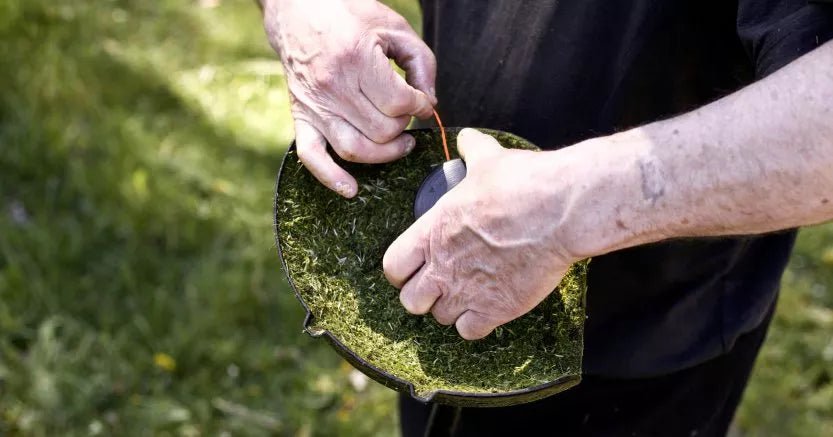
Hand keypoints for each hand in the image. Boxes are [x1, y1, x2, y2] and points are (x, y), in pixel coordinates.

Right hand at [264, 0, 436, 197]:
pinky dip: (331, 178)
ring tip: (400, 144)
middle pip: (381, 130)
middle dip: (404, 126)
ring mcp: (315, 106)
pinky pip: (312, 157)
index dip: (419, 106)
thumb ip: (422, 63)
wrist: (299, 11)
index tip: (422, 101)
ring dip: (384, 154)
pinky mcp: (301, 117)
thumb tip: (430, 104)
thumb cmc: (349, 15)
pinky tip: (352, 189)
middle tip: (407, 113)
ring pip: (355, 150)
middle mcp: (332, 87)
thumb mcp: (394, 26)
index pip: (397, 104)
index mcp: (356, 59)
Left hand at [383, 129, 576, 339]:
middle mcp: (443, 267)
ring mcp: (466, 292)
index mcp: (432, 232)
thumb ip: (471, 152)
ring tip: (469, 294)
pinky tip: (488, 308)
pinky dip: (476, 325)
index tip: (414, 267)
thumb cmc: (523, 184)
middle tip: (442, 284)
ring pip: (440, 318)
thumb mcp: (489, 161)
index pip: (392, 267)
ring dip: (452, 309)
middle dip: (423, 295)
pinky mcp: (495, 310)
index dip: (401, 270)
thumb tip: (468, 139)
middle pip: (410, 301)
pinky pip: (469, 332)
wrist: (560, 210)